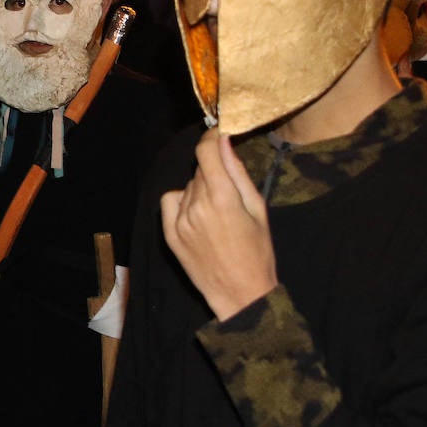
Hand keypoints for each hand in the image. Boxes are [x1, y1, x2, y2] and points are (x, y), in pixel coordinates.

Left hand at [160, 128, 277, 320]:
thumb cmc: (257, 252)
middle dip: (214, 171)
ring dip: (200, 190)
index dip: (211, 137)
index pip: (206, 151)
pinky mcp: (169, 234)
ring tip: (218, 214)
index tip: (218, 133)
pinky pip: (170, 201)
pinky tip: (199, 218)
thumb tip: (225, 143)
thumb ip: (238, 173)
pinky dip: (183, 202)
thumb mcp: (257, 208)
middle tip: (230, 192)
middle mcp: (196, 206)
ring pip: (187, 186)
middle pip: (200, 169)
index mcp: (222, 198)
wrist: (240, 293)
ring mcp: (179, 221)